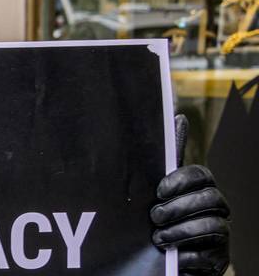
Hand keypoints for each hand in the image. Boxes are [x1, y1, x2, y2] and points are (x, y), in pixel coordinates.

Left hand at [151, 116, 230, 275]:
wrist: (165, 260)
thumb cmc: (162, 221)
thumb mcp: (159, 194)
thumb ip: (168, 163)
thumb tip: (178, 118)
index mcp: (202, 190)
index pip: (202, 175)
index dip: (181, 180)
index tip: (159, 190)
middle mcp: (217, 209)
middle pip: (210, 199)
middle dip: (180, 208)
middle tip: (154, 217)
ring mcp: (221, 234)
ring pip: (212, 226)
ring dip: (181, 232)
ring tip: (158, 238)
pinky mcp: (218, 259)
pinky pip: (208, 255)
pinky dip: (187, 255)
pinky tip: (174, 255)